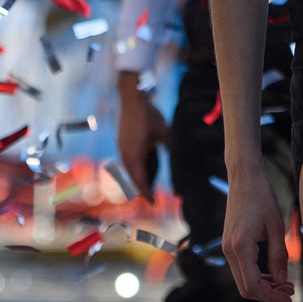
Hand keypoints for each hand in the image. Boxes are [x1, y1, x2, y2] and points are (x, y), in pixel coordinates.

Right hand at [116, 72, 168, 203]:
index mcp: (135, 154)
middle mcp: (126, 154)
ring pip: (129, 169)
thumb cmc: (148, 115)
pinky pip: (128, 160)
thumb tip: (180, 158)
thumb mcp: (163, 132)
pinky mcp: (121, 142)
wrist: (132, 99)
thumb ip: (170, 146)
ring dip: (138, 177)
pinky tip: (143, 165)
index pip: (140, 179)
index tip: (152, 202)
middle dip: (141, 187)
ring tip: (148, 184)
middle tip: (151, 197)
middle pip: (133, 177)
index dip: (146, 192)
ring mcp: (122, 148)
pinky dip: (135, 167)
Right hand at [220, 165, 293, 301]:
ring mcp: (226, 248)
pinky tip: (272, 273)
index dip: (272, 295)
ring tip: (284, 283)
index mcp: (241, 247)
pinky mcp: (229, 244)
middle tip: (289, 290)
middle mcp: (229, 250)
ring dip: (263, 286)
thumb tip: (281, 281)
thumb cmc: (262, 197)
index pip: (253, 285)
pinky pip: (241, 269)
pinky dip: (256, 276)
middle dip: (268, 294)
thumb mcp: (276, 226)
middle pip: (245, 288)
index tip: (289, 295)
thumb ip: (279, 256)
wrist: (244, 178)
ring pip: (242, 280)